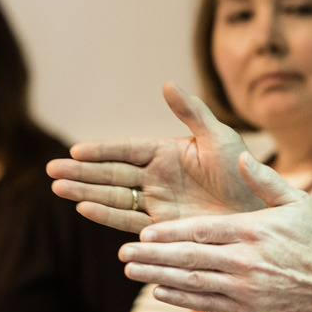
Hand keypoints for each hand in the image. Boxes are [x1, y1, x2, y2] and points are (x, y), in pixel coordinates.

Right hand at [48, 82, 261, 233]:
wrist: (260, 213)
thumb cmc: (245, 172)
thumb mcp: (219, 138)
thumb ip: (192, 113)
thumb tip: (167, 83)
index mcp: (166, 152)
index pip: (126, 149)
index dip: (101, 150)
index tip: (76, 150)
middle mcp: (156, 177)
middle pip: (111, 173)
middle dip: (81, 172)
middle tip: (52, 170)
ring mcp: (156, 203)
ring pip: (113, 196)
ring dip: (85, 192)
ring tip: (58, 187)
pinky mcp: (161, 227)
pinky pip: (128, 220)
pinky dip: (106, 215)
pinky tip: (84, 208)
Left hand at [119, 151, 311, 311]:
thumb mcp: (298, 202)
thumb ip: (266, 180)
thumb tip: (241, 157)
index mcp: (253, 230)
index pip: (202, 231)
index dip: (170, 234)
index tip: (143, 234)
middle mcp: (245, 260)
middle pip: (189, 258)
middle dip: (153, 257)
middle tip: (122, 255)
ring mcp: (245, 288)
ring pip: (193, 282)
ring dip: (158, 277)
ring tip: (131, 272)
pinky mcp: (248, 310)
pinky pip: (207, 304)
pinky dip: (181, 299)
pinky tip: (159, 292)